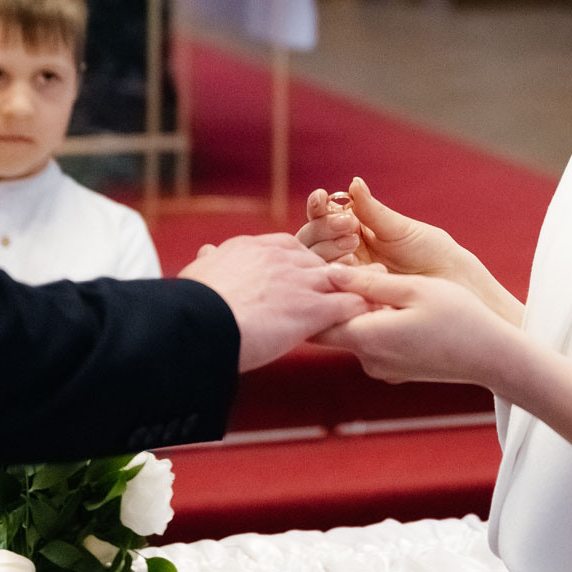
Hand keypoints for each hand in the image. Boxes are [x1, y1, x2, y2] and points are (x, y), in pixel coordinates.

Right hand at [178, 233, 369, 371]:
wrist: (196, 324)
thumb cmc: (191, 306)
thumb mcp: (199, 274)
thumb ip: (210, 263)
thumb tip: (207, 253)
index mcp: (255, 248)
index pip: (291, 247)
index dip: (302, 262)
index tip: (307, 273)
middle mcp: (282, 258)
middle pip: (318, 261)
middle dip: (336, 270)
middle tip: (357, 279)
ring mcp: (299, 281)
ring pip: (340, 278)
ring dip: (360, 285)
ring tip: (380, 292)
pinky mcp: (311, 308)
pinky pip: (347, 305)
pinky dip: (363, 309)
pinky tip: (377, 317)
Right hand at [295, 177, 468, 278]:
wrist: (452, 284)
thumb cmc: (430, 251)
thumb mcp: (400, 229)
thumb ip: (373, 211)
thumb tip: (354, 183)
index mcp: (350, 231)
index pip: (322, 218)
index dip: (318, 208)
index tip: (321, 197)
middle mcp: (341, 256)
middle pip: (310, 242)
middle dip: (323, 230)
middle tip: (348, 227)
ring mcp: (344, 281)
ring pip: (315, 267)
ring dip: (327, 253)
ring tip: (352, 248)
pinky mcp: (350, 304)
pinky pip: (331, 293)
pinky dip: (338, 281)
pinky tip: (353, 273)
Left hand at [312, 268, 516, 387]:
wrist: (493, 357)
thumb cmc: (459, 318)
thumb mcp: (414, 288)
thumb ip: (368, 282)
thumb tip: (329, 273)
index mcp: (367, 338)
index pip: (314, 324)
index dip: (311, 296)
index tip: (318, 269)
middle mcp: (368, 360)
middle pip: (332, 328)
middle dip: (334, 299)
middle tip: (344, 265)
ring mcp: (382, 368)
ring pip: (354, 333)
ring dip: (358, 309)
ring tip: (374, 278)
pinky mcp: (396, 370)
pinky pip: (373, 343)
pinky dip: (375, 322)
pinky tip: (395, 302)